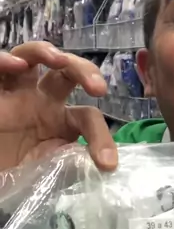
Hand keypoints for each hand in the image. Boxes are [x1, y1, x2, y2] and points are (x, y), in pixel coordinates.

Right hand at [0, 42, 116, 171]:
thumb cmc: (21, 176)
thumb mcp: (50, 174)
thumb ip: (72, 166)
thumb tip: (99, 163)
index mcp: (62, 121)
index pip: (88, 117)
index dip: (101, 138)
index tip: (107, 163)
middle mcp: (42, 100)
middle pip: (66, 70)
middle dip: (84, 71)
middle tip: (98, 89)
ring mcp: (16, 93)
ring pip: (32, 56)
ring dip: (46, 52)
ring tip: (58, 60)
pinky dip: (4, 60)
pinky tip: (16, 65)